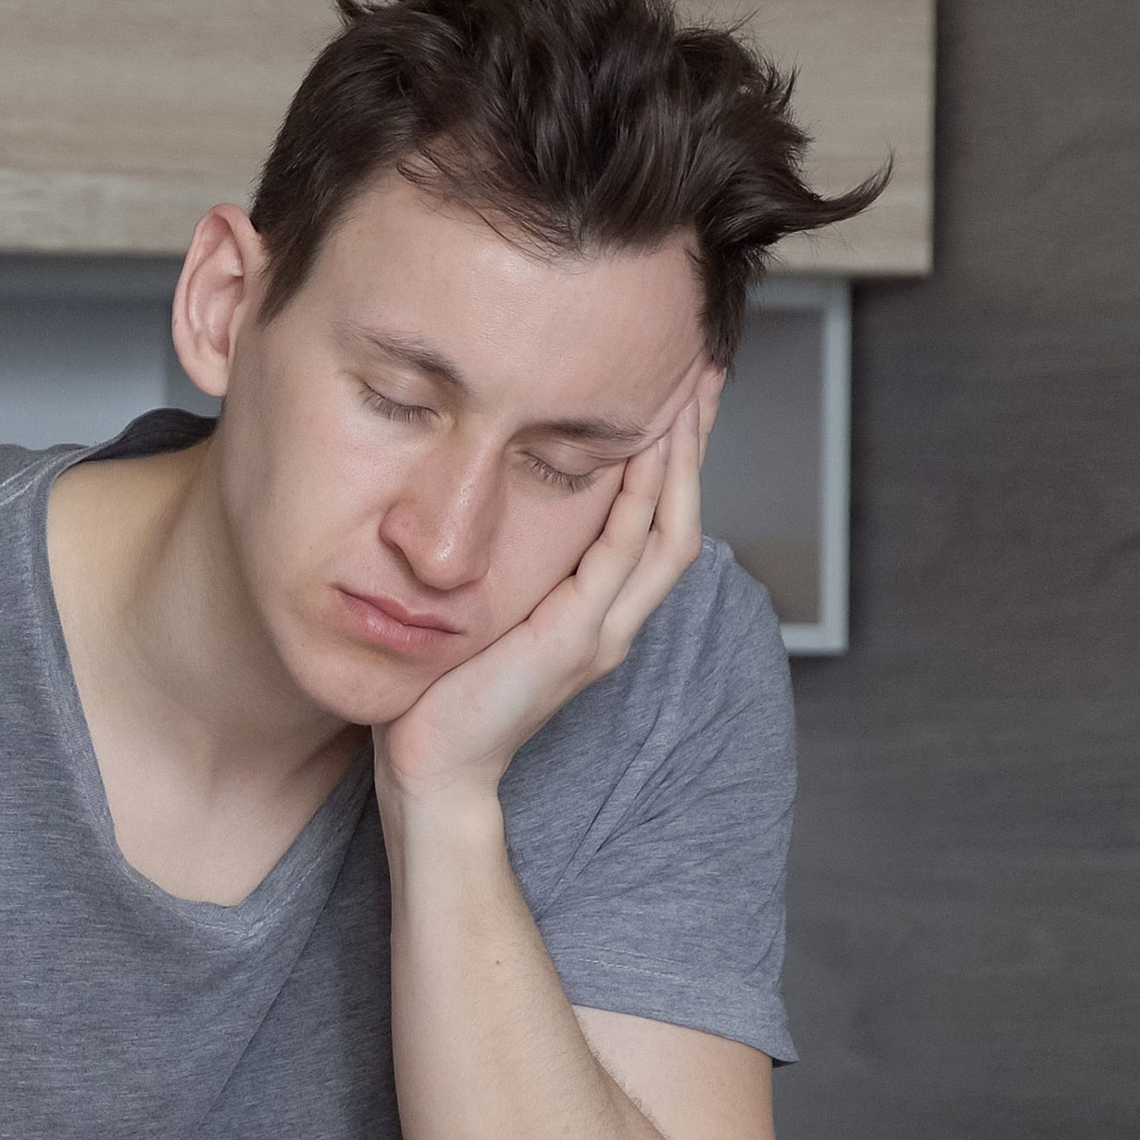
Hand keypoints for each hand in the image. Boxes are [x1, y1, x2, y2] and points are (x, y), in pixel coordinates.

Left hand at [375, 369, 722, 809]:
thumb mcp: (486, 610)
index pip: (655, 519)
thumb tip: (484, 503)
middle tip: (705, 372)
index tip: (675, 394)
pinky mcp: (575, 638)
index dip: (673, 458)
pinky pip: (621, 558)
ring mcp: (602, 630)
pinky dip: (639, 503)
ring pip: (666, 531)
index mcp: (597, 610)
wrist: (434, 766)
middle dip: (694, 443)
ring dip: (680, 462)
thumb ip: (506, 566)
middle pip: (680, 516)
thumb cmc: (445, 692)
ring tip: (687, 397)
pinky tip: (644, 455)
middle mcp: (613, 619)